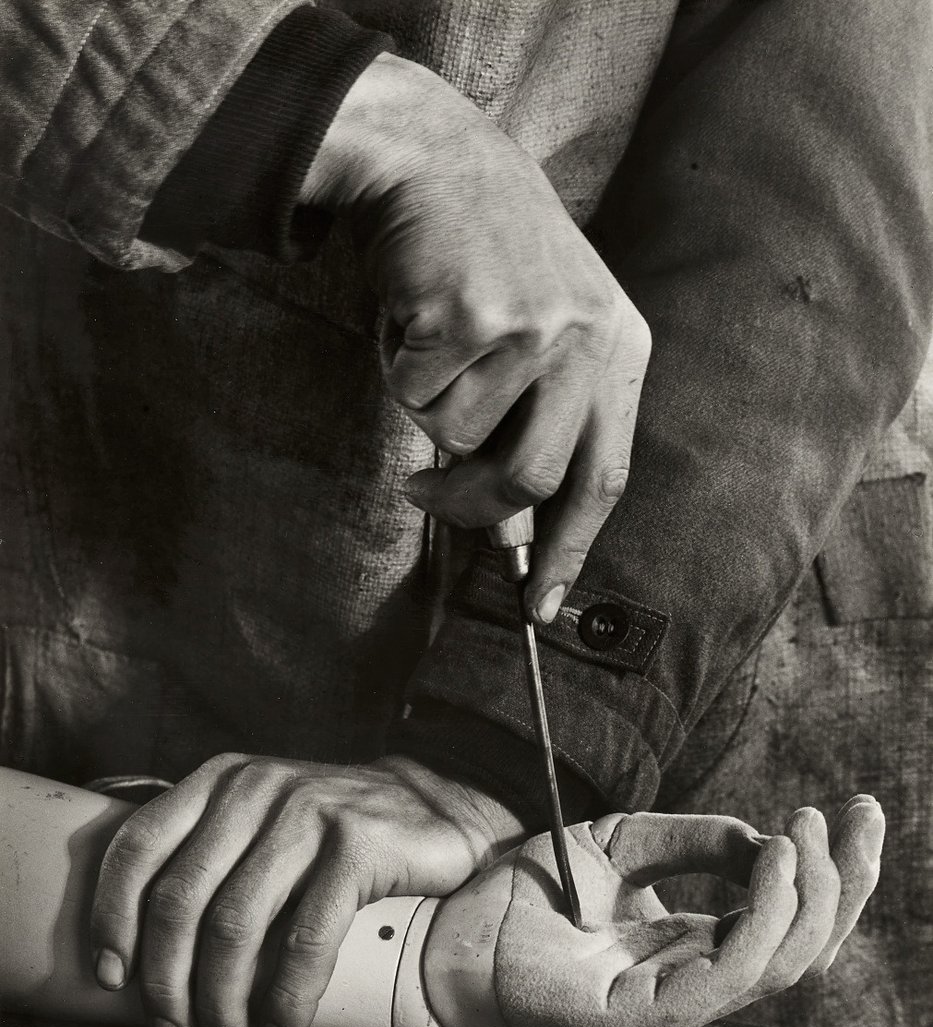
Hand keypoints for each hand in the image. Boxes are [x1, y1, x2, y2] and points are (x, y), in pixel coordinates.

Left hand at [89, 754, 524, 1026]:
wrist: (441, 814)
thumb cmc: (337, 834)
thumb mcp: (264, 821)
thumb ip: (210, 856)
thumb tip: (142, 950)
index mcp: (221, 780)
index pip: (138, 845)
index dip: (113, 917)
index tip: (113, 977)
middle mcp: (257, 787)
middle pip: (182, 898)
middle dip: (168, 982)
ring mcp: (308, 811)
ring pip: (235, 924)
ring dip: (222, 1002)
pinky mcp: (357, 844)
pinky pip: (306, 938)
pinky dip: (287, 997)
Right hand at [302, 53, 649, 622]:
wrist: (439, 159)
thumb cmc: (490, 259)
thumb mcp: (545, 334)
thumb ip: (541, 427)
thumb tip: (513, 534)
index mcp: (620, 353)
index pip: (605, 479)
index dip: (571, 551)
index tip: (542, 608)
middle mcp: (588, 345)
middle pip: (530, 483)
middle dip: (469, 507)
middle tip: (425, 496)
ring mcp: (533, 331)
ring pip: (458, 440)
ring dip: (426, 407)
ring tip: (433, 343)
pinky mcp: (473, 320)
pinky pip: (416, 396)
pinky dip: (397, 369)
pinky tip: (414, 315)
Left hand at [429, 798, 883, 1026]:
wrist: (453, 933)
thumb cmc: (529, 895)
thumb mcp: (619, 846)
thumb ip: (691, 842)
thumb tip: (763, 838)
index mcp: (694, 946)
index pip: (788, 921)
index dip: (833, 870)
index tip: (854, 810)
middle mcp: (695, 980)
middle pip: (805, 947)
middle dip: (848, 883)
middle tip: (864, 816)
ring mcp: (674, 1005)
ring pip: (782, 963)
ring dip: (811, 893)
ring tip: (806, 831)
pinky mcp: (645, 1018)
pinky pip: (731, 972)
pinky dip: (764, 914)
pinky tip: (773, 860)